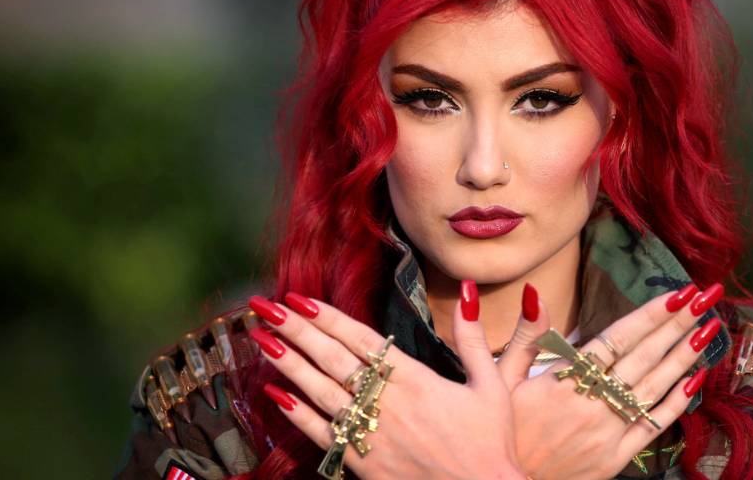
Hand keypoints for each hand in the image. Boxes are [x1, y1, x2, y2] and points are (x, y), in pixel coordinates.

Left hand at [247, 282, 525, 479]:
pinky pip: (323, 435)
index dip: (329, 317)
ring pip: (322, 393)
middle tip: (266, 307)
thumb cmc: (490, 442)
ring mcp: (373, 435)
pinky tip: (275, 394)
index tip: (301, 297)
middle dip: (298, 330)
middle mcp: (389, 403)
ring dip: (289, 364)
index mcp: (417, 379)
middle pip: (334, 359)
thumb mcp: (491, 384)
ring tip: (261, 339)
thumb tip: (469, 290)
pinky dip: (297, 414)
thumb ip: (472, 337)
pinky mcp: (364, 464)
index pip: (362, 340)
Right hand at [496, 282, 724, 479]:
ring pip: (654, 388)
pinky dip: (676, 403)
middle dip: (677, 324)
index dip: (649, 315)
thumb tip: (536, 295)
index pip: (617, 339)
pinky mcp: (615, 458)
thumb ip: (526, 336)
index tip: (676, 293)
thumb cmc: (503, 429)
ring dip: (684, 356)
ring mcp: (608, 432)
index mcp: (564, 380)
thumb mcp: (501, 379)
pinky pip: (652, 426)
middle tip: (705, 296)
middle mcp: (592, 404)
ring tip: (709, 329)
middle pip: (643, 357)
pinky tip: (695, 380)